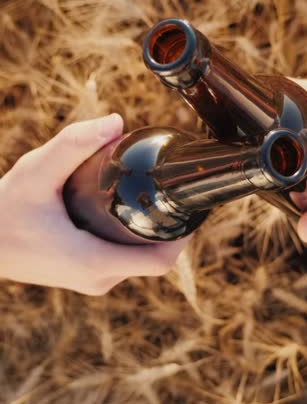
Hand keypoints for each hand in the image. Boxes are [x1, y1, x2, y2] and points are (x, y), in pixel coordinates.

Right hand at [0, 114, 189, 294]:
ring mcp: (95, 282)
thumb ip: (72, 145)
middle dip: (171, 229)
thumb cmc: (5, 209)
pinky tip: (137, 213)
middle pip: (156, 259)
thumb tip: (116, 121)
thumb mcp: (36, 172)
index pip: (160, 261)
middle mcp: (100, 279)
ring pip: (142, 261)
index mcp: (95, 262)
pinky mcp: (90, 276)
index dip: (183, 238)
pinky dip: (139, 240)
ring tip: (157, 197)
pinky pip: (128, 261)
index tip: (191, 207)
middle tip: (174, 192)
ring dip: (155, 234)